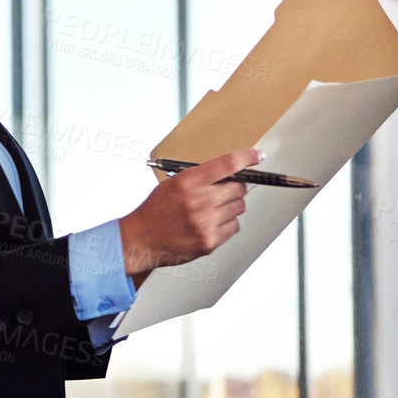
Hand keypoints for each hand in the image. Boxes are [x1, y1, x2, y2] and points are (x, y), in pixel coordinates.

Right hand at [117, 149, 258, 285]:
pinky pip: (234, 226)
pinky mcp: (210, 241)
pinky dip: (226, 224)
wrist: (140, 240)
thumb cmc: (155, 212)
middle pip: (239, 188)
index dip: (247, 158)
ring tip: (209, 211)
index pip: (227, 164)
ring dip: (229, 207)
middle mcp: (198, 201)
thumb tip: (232, 174)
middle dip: (234, 188)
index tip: (257, 156)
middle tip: (222, 192)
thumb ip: (200, 178)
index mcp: (187, 182)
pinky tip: (208, 225)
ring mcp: (205, 223)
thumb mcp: (172, 184)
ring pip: (239, 207)